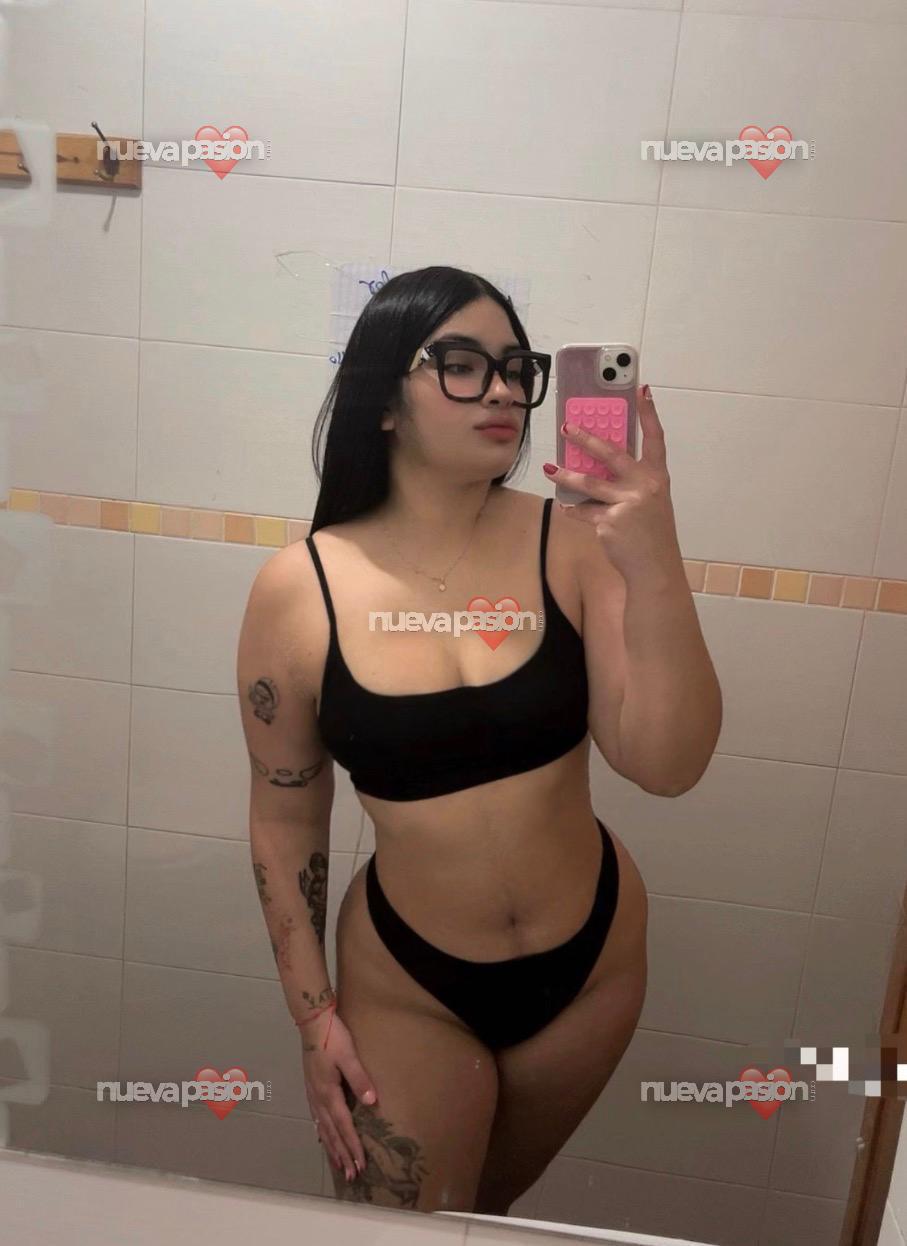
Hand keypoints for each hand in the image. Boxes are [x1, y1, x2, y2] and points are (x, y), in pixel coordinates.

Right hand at [300, 1005, 376, 1182]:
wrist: (312, 1023)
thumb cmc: (332, 1038)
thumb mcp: (348, 1056)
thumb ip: (359, 1078)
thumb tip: (372, 1101)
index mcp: (329, 1093)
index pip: (344, 1126)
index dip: (353, 1146)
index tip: (360, 1165)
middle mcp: (319, 1099)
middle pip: (332, 1133)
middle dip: (342, 1155)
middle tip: (351, 1176)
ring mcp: (312, 1094)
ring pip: (323, 1128)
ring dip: (332, 1148)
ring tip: (338, 1165)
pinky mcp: (311, 1088)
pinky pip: (317, 1118)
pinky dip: (322, 1132)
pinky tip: (322, 1137)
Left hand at [545, 384, 682, 581]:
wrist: (654, 567)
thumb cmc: (651, 533)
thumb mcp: (650, 502)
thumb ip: (630, 482)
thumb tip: (597, 465)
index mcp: (657, 477)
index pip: (655, 438)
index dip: (649, 414)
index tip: (642, 390)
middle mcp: (644, 486)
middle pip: (611, 454)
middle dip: (586, 438)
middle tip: (567, 427)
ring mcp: (627, 503)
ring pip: (589, 483)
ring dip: (565, 475)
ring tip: (550, 469)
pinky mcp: (609, 521)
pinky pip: (584, 511)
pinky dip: (573, 509)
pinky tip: (566, 507)